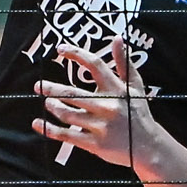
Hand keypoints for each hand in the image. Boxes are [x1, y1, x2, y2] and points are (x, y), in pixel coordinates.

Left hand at [31, 37, 169, 173]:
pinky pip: (67, 135)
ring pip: (67, 114)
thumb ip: (124, 63)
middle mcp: (107, 106)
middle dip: (51, 89)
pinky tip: (37, 123)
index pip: (95, 65)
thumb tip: (117, 38)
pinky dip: (49, 129)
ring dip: (52, 107)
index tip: (60, 49)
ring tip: (48, 103)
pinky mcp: (94, 144)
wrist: (149, 148)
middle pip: (72, 93)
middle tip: (38, 86)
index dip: (76, 54)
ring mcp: (100, 126)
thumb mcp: (136, 87)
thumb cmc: (139, 114)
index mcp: (116, 90)